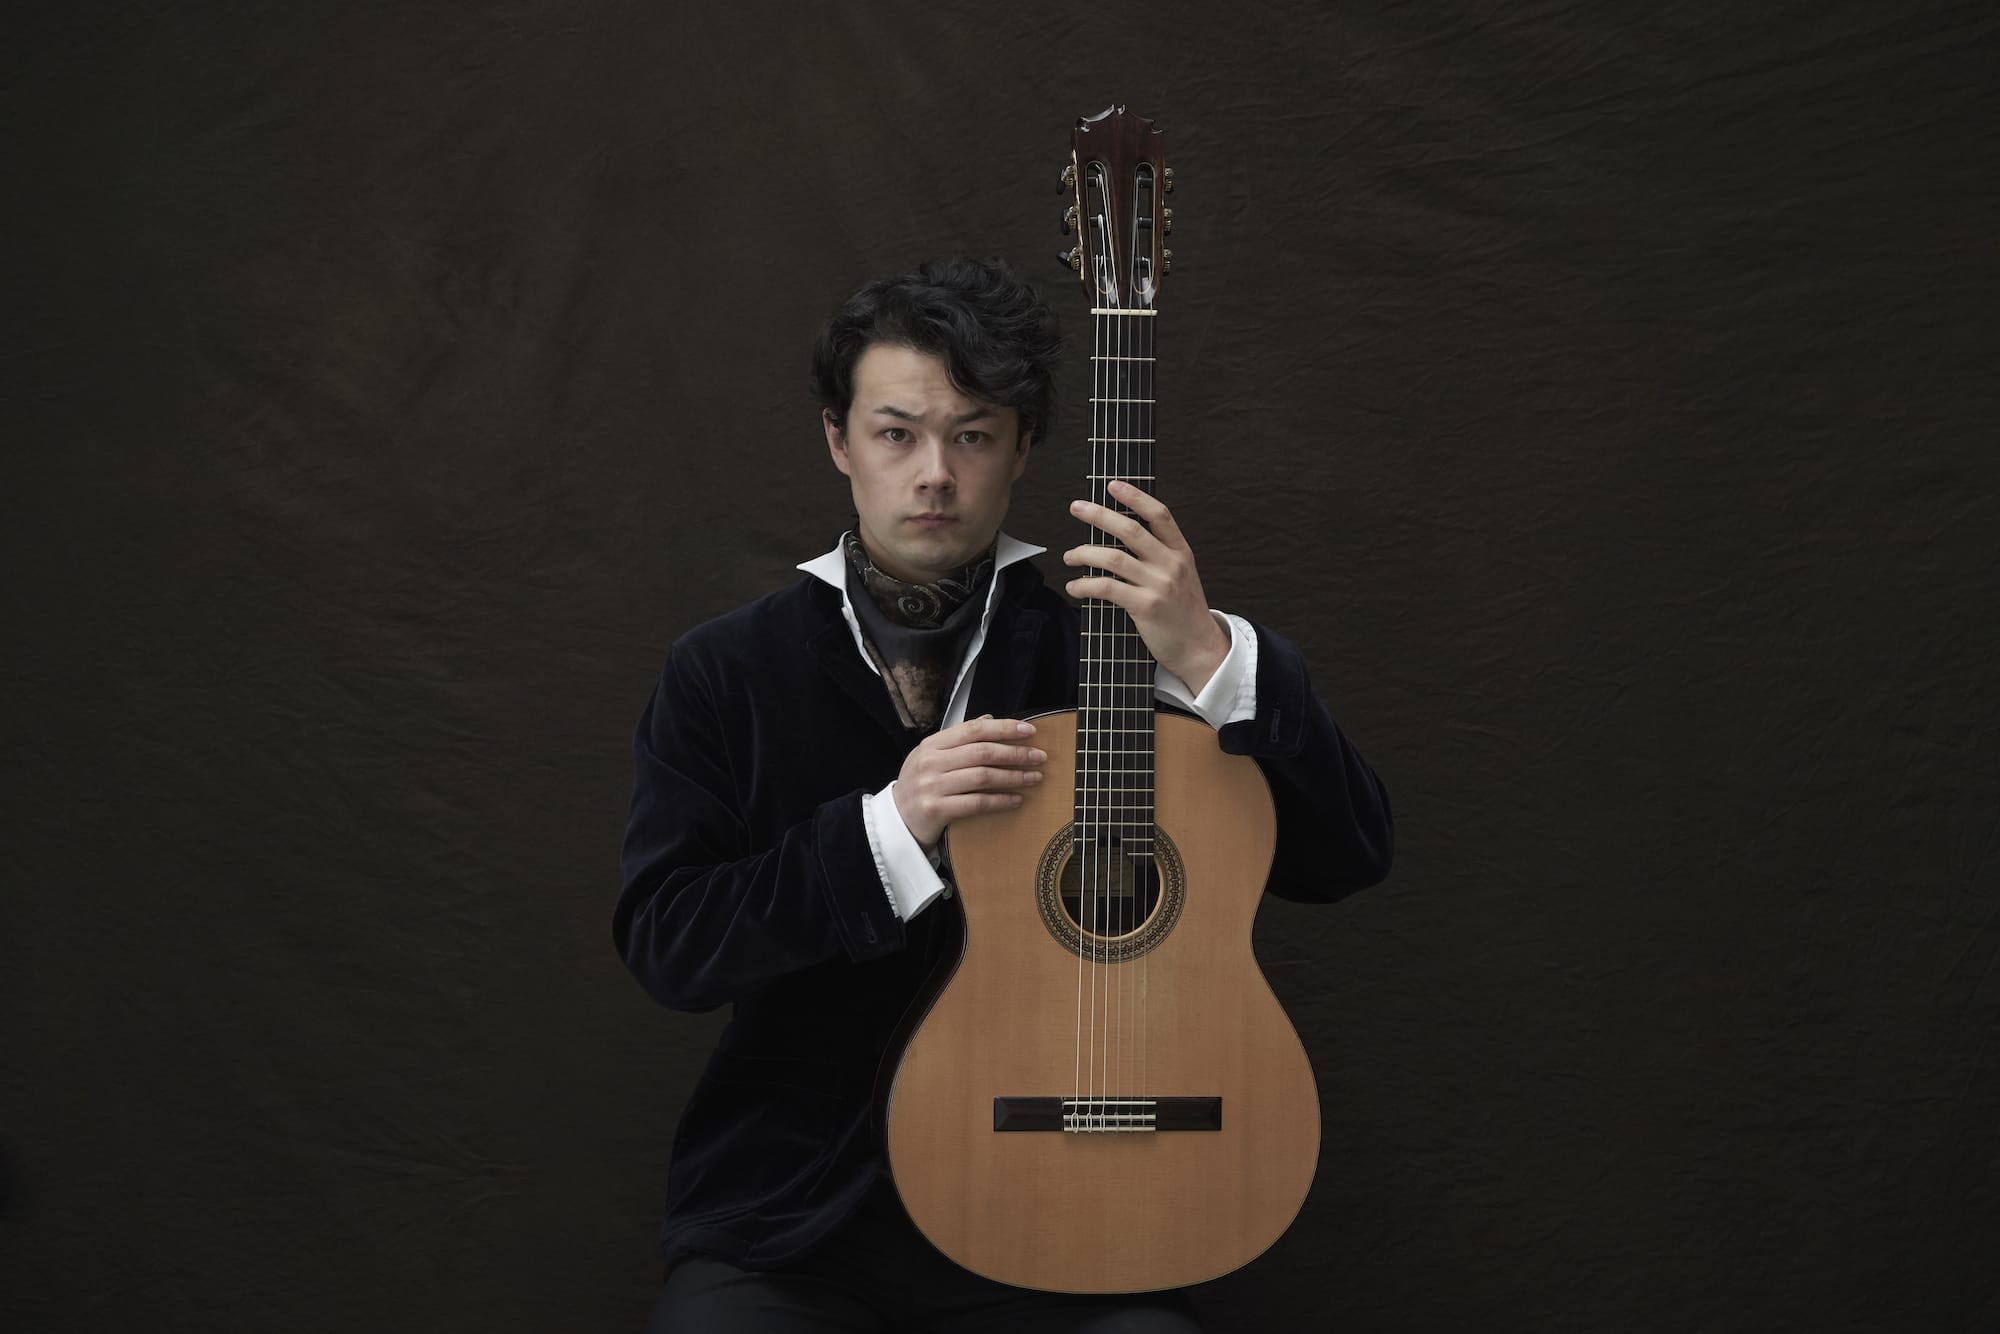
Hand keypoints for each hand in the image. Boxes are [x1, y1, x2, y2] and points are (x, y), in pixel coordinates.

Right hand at [893, 716, 1046, 849]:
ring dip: (1013, 776)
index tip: (1029, 731)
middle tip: (1039, 757)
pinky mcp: (936, 809)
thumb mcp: (932, 756)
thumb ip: (959, 738)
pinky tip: (1017, 800)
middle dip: (1015, 753)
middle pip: (981, 751)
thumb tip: (990, 719)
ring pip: (982, 776)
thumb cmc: (920, 786)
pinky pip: (976, 803)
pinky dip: (1000, 800)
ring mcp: (932, 785)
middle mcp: (931, 762)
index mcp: (932, 744)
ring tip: (1034, 778)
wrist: (896, 822)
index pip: (973, 729)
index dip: (1004, 728)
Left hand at [1063, 479, 1230, 692]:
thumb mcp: (1181, 575)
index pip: (1159, 514)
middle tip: (1076, 507)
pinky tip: (1074, 587)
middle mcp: (1171, 564)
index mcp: (1180, 552)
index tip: (1112, 485)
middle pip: (1130, 530)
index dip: (1135, 496)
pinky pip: (1107, 588)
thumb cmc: (1184, 612)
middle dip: (1099, 515)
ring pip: (1113, 558)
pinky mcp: (1145, 606)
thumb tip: (1121, 536)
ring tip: (1070, 555)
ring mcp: (1158, 585)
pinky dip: (1085, 585)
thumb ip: (1159, 555)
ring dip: (1084, 553)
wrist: (1200, 648)